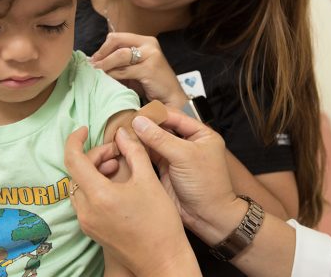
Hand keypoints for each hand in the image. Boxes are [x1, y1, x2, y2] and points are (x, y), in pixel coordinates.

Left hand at [65, 126, 199, 276]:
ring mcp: (87, 222)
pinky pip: (85, 200)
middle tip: (118, 152)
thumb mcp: (149, 179)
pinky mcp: (92, 230)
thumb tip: (122, 133)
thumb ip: (133, 151)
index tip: (84, 130)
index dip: (75, 140)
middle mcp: (86, 210)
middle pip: (77, 172)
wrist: (163, 260)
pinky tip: (116, 184)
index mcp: (98, 196)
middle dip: (95, 156)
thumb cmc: (159, 223)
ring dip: (95, 171)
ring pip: (80, 186)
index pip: (72, 159)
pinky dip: (95, 186)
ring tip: (119, 166)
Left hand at [91, 32, 187, 107]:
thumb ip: (120, 63)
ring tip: (96, 73)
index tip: (93, 59)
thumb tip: (96, 62)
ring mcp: (151, 55)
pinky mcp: (150, 68)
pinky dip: (113, 75)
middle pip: (117, 42)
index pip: (117, 37)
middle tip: (92, 66)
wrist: (171, 98)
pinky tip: (107, 80)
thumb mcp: (134, 69)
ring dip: (105, 65)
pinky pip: (124, 70)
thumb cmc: (151, 84)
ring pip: (119, 55)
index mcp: (145, 41)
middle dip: (101, 54)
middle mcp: (149, 44)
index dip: (103, 48)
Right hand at [131, 109, 243, 242]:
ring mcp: (175, 156)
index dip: (156, 115)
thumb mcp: (184, 156)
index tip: (137, 114)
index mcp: (201, 134)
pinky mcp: (165, 169)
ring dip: (140, 138)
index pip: (175, 117)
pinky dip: (139, 150)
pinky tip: (126, 146)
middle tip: (126, 123)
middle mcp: (188, 142)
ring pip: (154, 141)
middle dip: (146, 126)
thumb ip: (160, 138)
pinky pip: (149, 155)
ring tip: (123, 133)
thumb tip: (139, 122)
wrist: (208, 217)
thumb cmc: (206, 185)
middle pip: (163, 127)